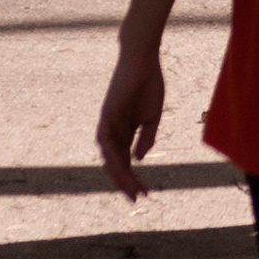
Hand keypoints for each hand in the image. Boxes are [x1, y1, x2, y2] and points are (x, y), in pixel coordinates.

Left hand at [97, 40, 164, 200]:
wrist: (143, 60)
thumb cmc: (148, 85)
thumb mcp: (152, 117)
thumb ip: (146, 138)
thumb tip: (139, 160)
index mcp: (124, 133)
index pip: (126, 162)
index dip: (135, 178)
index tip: (146, 193)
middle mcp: (112, 131)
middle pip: (116, 164)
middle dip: (126, 182)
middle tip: (137, 198)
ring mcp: (108, 124)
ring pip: (109, 157)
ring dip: (119, 174)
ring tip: (131, 188)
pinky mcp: (107, 114)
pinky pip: (106, 140)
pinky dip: (113, 155)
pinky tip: (124, 166)